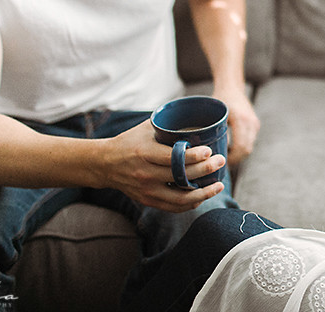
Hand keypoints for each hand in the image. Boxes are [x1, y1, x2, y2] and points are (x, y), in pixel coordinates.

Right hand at [100, 120, 225, 211]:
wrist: (104, 164)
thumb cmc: (130, 141)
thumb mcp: (145, 128)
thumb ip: (168, 125)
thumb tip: (196, 116)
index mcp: (144, 153)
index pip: (173, 158)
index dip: (193, 156)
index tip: (209, 151)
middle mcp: (145, 174)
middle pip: (181, 176)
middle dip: (205, 170)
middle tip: (220, 161)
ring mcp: (147, 190)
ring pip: (180, 198)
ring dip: (203, 193)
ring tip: (219, 185)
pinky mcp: (148, 201)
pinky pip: (174, 207)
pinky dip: (191, 203)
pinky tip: (203, 195)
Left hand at [215, 89, 259, 165]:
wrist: (231, 87)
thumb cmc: (219, 99)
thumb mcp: (214, 115)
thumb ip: (214, 131)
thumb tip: (210, 152)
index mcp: (240, 119)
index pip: (240, 146)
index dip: (232, 158)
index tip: (221, 162)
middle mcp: (251, 122)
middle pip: (246, 150)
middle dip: (235, 159)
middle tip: (221, 163)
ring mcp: (254, 124)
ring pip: (249, 147)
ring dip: (238, 154)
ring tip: (224, 156)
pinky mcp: (255, 125)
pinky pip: (250, 142)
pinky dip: (241, 148)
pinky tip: (230, 148)